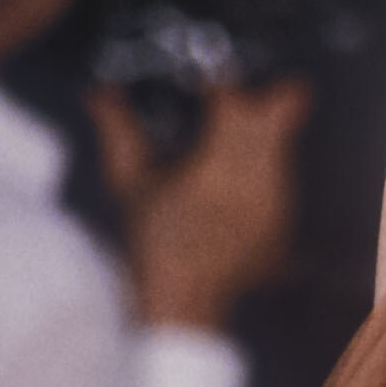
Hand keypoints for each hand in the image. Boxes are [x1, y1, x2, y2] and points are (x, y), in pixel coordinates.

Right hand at [90, 75, 311, 330]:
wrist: (183, 302)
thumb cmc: (153, 242)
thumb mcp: (130, 183)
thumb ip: (117, 130)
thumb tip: (100, 91)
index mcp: (218, 162)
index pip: (232, 98)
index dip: (218, 83)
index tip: (205, 85)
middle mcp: (257, 175)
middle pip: (283, 107)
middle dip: (258, 99)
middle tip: (229, 109)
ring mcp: (277, 198)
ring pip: (285, 142)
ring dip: (260, 137)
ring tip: (222, 157)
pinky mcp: (285, 218)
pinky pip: (284, 177)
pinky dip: (264, 173)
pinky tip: (233, 189)